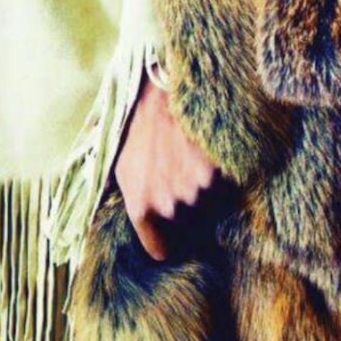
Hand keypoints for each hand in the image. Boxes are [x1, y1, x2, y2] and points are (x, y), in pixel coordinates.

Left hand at [113, 67, 219, 261]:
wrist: (158, 91)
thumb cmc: (134, 126)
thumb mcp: (118, 164)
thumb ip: (126, 199)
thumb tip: (121, 220)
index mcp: (141, 206)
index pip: (160, 249)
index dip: (165, 241)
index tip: (169, 233)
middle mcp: (169, 204)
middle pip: (187, 222)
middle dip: (184, 206)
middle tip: (176, 176)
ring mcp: (194, 188)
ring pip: (207, 201)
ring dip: (200, 186)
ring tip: (186, 156)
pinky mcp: (216, 170)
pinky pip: (222, 182)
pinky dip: (216, 171)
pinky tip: (200, 149)